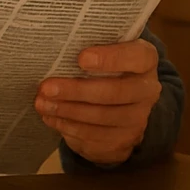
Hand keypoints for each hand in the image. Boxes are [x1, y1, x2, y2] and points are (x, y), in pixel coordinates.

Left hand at [36, 39, 161, 165]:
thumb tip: (55, 50)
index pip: (137, 57)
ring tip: (42, 103)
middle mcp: (147, 90)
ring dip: (67, 110)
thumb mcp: (105, 54)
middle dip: (77, 90)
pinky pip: (94, 136)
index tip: (81, 58)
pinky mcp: (124, 141)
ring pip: (101, 117)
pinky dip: (68, 126)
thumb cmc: (107, 71)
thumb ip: (91, 48)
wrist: (121, 108)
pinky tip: (52, 117)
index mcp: (146, 61)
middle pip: (115, 92)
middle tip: (46, 87)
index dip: (111, 58)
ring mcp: (138, 119)